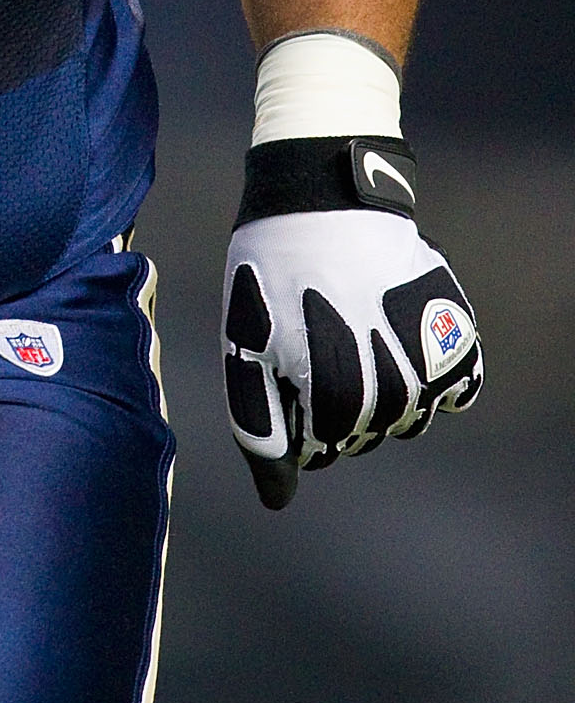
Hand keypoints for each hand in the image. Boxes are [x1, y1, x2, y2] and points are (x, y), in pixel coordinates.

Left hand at [223, 135, 481, 507]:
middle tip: (314, 341)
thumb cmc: (271, 279)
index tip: (282, 366)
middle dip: (333, 406)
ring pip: (408, 419)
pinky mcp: (455, 335)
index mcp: (336, 400)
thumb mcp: (245, 352)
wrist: (323, 202)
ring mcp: (430, 364)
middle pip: (362, 437)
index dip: (291, 414)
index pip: (317, 451)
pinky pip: (458, 391)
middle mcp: (393, 391)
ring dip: (380, 395)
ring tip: (352, 336)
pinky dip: (433, 380)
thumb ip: (261, 432)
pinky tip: (399, 341)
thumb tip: (278, 501)